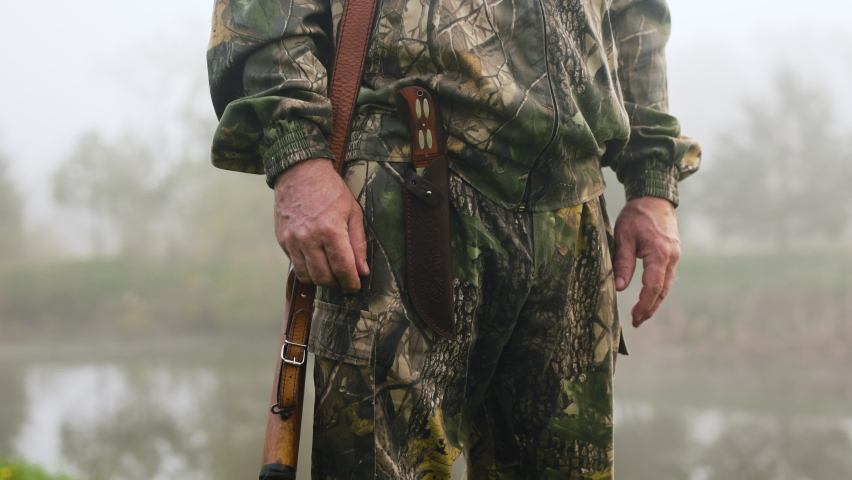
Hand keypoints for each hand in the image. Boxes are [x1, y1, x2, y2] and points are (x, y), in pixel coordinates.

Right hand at [274, 158, 368, 291]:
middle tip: (344, 280)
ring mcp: (293, 240)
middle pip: (324, 277)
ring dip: (320, 280)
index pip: (343, 268)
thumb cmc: (330, 189)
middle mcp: (309, 238)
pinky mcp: (282, 240)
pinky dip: (306, 268)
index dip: (351, 283)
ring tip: (330, 274)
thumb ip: (358, 243)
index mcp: (331, 230)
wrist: (299, 171)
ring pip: (307, 276)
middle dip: (337, 284)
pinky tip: (316, 261)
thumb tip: (362, 270)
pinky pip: (295, 264)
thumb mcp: (353, 212)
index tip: (355, 287)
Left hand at [613, 196, 680, 327]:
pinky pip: (667, 276)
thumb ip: (622, 262)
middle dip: (650, 308)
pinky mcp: (673, 254)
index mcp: (659, 254)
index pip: (653, 287)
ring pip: (666, 285)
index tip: (634, 317)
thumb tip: (619, 287)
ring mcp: (675, 256)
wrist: (654, 197)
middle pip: (662, 290)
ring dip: (655, 301)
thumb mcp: (623, 236)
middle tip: (637, 322)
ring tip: (641, 314)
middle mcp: (671, 257)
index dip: (644, 305)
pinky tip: (649, 296)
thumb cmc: (636, 215)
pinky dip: (658, 289)